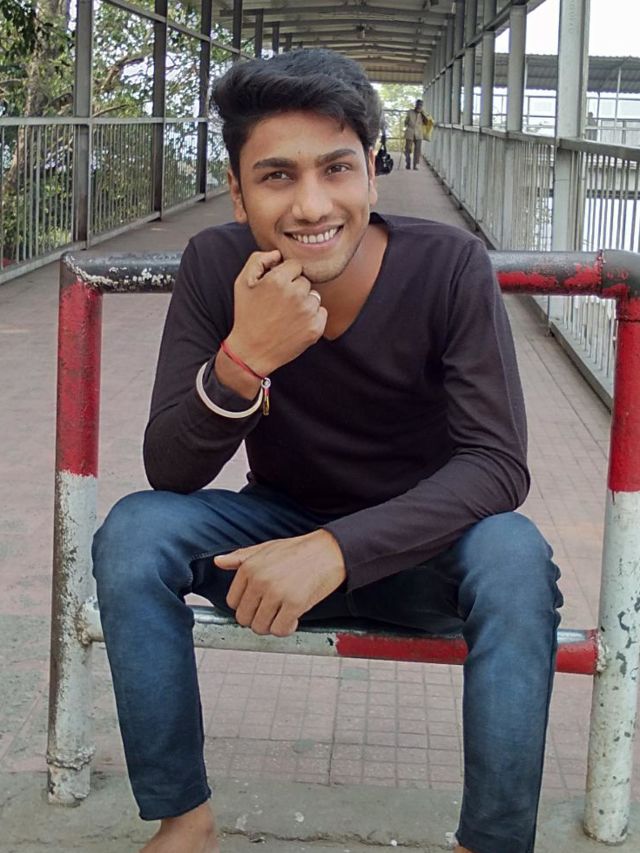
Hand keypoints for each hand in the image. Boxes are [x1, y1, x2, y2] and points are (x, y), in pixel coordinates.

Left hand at [214, 530, 346, 636]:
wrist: (330, 550)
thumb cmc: (300, 550)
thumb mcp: (266, 548)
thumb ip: (241, 557)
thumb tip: (218, 562)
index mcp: (249, 567)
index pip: (233, 602)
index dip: (247, 606)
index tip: (259, 604)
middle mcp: (259, 580)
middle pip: (245, 618)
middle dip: (258, 618)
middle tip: (273, 611)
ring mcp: (276, 593)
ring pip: (260, 627)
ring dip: (272, 625)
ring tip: (283, 614)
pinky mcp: (295, 604)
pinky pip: (280, 630)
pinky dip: (287, 629)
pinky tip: (294, 618)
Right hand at [225, 250, 327, 376]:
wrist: (252, 352)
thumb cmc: (246, 315)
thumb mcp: (243, 282)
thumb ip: (258, 260)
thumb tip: (278, 254)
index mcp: (279, 280)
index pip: (295, 265)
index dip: (284, 276)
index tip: (276, 288)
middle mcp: (296, 294)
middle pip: (305, 281)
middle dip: (294, 289)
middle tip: (279, 305)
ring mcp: (308, 312)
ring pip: (314, 297)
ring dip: (304, 303)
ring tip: (286, 316)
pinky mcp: (316, 328)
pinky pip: (321, 312)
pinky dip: (312, 317)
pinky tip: (295, 324)